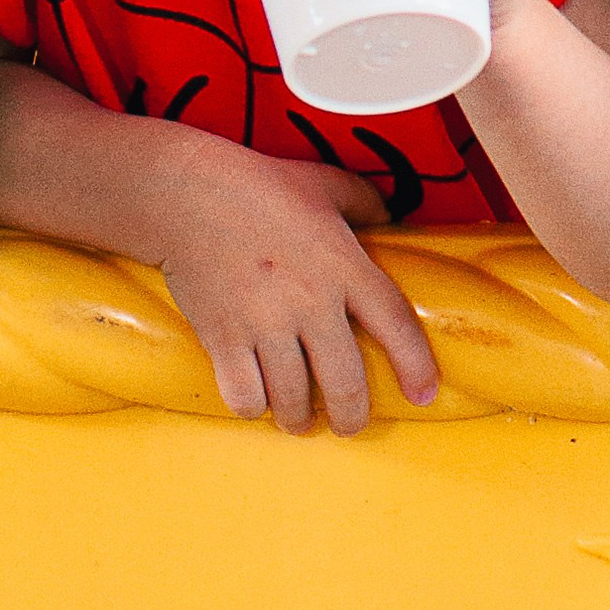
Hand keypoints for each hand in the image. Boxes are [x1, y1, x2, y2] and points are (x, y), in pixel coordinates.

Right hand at [155, 150, 438, 434]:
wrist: (186, 193)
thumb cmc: (260, 187)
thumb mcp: (325, 184)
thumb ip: (365, 201)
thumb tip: (392, 217)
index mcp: (343, 264)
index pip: (396, 323)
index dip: (415, 365)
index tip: (423, 395)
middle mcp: (310, 300)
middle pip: (345, 382)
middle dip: (351, 417)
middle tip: (348, 425)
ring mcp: (265, 322)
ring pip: (293, 399)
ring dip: (299, 419)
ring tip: (298, 419)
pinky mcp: (223, 336)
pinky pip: (245, 395)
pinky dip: (253, 406)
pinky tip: (256, 399)